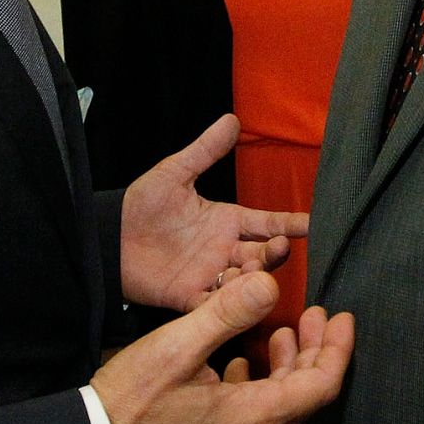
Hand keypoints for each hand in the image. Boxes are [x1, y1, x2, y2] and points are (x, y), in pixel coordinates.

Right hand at [92, 269, 354, 423]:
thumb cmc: (130, 401)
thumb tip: (269, 284)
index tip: (341, 317)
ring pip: (278, 407)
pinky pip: (253, 418)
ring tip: (280, 332)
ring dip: (286, 367)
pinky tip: (238, 364)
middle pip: (303, 396)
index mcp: (252, 417)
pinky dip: (259, 385)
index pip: (319, 385)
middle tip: (316, 316)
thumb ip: (227, 314)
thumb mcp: (177, 346)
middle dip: (314, 352)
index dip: (337, 349)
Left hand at [119, 114, 307, 310]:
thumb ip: (204, 150)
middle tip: (277, 247)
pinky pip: (216, 303)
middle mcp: (225, 249)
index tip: (313, 224)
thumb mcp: (175, 173)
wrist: (110, 236)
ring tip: (252, 269)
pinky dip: (228, 303)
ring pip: (245, 281)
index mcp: (227, 221)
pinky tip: (234, 297)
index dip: (291, 224)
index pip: (268, 223)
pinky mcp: (191, 296)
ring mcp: (211, 274)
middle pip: (263, 254)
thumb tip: (231, 120)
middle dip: (274, 252)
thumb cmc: (142, 204)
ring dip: (253, 277)